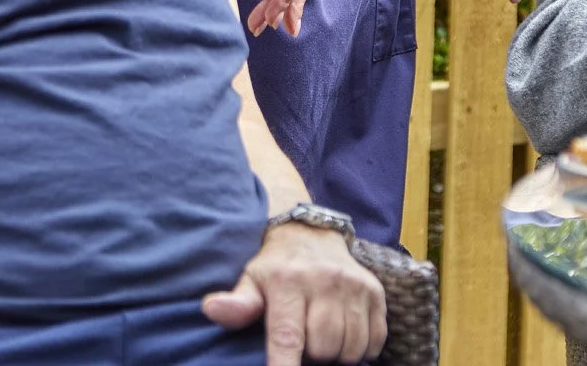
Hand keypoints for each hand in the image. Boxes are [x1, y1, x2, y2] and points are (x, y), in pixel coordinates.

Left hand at [202, 223, 386, 364]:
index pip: (288, 337)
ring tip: (320, 337)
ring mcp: (354, 286)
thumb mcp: (251, 279)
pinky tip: (344, 334)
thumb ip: (238, 302)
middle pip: (323, 348)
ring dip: (336, 354)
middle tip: (302, 340)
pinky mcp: (375, 292)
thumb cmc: (276, 267)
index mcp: (288, 281)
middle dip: (311, 356)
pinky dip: (360, 348)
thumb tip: (211, 309)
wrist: (313, 233)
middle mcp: (325, 281)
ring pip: (350, 349)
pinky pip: (374, 341)